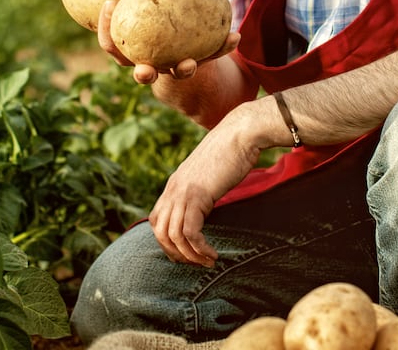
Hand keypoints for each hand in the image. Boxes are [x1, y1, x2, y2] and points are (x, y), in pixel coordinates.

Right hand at [51, 0, 239, 83]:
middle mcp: (149, 65)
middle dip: (141, 72)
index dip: (107, 28)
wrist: (175, 52)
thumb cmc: (138, 26)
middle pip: (141, 73)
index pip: (111, 46)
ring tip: (188, 62)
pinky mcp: (199, 63)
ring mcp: (173, 67)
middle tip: (142, 68)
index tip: (110, 4)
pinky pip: (212, 56)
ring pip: (178, 72)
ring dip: (183, 68)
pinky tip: (236, 35)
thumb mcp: (118, 11)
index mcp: (127, 51)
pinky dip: (223, 46)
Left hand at [148, 114, 260, 265]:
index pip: (156, 221)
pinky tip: (213, 254)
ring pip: (173, 236)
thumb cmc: (231, 153)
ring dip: (190, 256)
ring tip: (207, 261)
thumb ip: (201, 190)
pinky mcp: (197, 195)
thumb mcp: (209, 175)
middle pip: (160, 232)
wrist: (240, 134)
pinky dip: (199, 248)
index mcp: (174, 184)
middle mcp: (172, 189)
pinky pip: (190, 232)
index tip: (186, 253)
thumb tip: (206, 206)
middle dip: (176, 254)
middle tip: (196, 262)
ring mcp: (182, 192)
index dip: (167, 242)